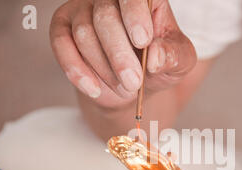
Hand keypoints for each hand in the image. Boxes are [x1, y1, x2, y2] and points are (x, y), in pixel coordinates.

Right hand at [50, 0, 196, 106]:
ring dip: (105, 69)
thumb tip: (155, 55)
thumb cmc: (159, 66)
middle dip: (119, 55)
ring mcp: (83, 12)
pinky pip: (61, 46)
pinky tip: (95, 89)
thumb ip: (174, 56)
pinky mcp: (63, 31)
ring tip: (125, 88)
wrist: (133, 85)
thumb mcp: (179, 63)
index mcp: (144, 0)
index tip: (143, 41)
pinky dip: (77, 71)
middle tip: (134, 82)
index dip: (135, 15)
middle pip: (105, 17)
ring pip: (84, 35)